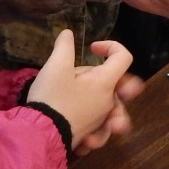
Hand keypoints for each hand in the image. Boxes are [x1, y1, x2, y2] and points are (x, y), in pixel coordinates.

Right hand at [27, 31, 136, 148]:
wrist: (43, 134)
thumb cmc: (52, 97)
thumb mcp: (55, 66)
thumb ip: (64, 47)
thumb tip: (67, 34)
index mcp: (105, 82)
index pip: (123, 57)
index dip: (111, 46)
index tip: (91, 48)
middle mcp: (109, 102)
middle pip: (125, 86)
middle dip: (108, 77)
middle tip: (94, 77)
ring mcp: (103, 120)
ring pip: (114, 110)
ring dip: (98, 101)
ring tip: (82, 99)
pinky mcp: (92, 134)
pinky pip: (101, 128)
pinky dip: (94, 125)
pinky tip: (79, 122)